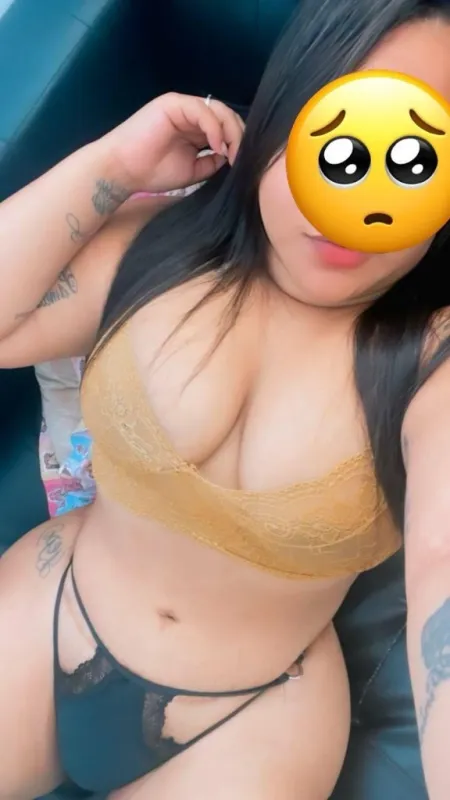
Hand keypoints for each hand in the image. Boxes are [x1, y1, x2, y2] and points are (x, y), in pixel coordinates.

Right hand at [103, 92, 244, 193]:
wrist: (122, 171)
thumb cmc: (151, 173)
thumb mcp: (193, 171)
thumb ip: (212, 162)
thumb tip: (232, 156)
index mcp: (195, 130)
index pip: (225, 129)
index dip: (238, 144)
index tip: (244, 165)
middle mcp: (191, 115)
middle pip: (226, 117)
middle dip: (239, 137)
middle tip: (243, 159)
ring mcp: (182, 107)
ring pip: (219, 111)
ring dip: (231, 132)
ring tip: (232, 154)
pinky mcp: (174, 104)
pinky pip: (203, 110)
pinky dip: (214, 127)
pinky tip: (218, 146)